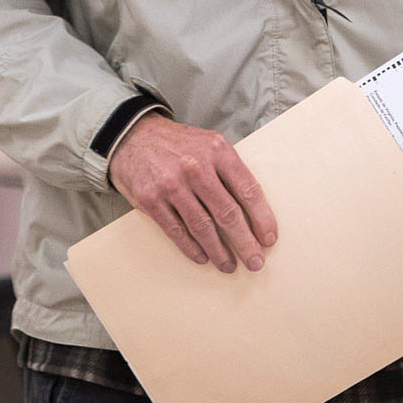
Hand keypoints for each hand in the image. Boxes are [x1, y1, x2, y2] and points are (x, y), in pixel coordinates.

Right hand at [108, 114, 277, 273]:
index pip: (248, 190)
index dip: (262, 218)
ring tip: (229, 265)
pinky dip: (191, 247)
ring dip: (219, 251)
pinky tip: (203, 257)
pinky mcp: (150, 199)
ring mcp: (171, 184)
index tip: (269, 239)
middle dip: (245, 242)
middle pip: (228, 213)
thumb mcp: (210, 145)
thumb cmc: (180, 145)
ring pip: (203, 226)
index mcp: (218, 151)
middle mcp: (196, 167)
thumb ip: (230, 171)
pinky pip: (176, 230)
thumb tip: (255, 210)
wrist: (133, 137)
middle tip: (255, 261)